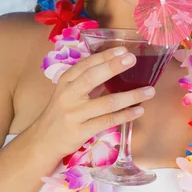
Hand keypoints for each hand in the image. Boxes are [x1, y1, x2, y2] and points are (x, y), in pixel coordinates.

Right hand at [30, 46, 154, 161]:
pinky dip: (125, 115)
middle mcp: (68, 95)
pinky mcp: (80, 131)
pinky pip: (108, 121)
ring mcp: (74, 114)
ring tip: (149, 91)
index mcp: (66, 81)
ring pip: (106, 103)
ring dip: (131, 96)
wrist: (43, 141)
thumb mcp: (69, 92)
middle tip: (132, 59)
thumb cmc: (61, 113)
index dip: (105, 56)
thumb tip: (116, 67)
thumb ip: (88, 82)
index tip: (122, 49)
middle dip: (114, 66)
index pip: (86, 64)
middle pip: (93, 78)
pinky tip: (138, 111)